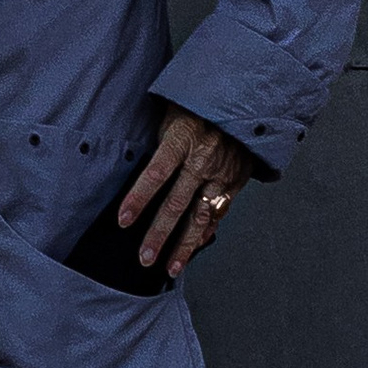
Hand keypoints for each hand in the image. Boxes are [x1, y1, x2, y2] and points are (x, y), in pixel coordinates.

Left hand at [116, 110, 253, 281]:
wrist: (243, 99)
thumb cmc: (198, 106)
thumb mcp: (172, 116)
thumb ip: (160, 146)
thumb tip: (143, 175)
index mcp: (181, 140)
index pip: (155, 175)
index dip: (138, 199)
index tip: (123, 220)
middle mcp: (202, 160)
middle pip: (177, 204)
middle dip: (159, 235)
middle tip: (145, 258)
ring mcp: (221, 173)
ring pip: (201, 217)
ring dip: (185, 245)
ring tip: (171, 267)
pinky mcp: (235, 181)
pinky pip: (219, 212)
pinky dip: (206, 232)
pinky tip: (195, 247)